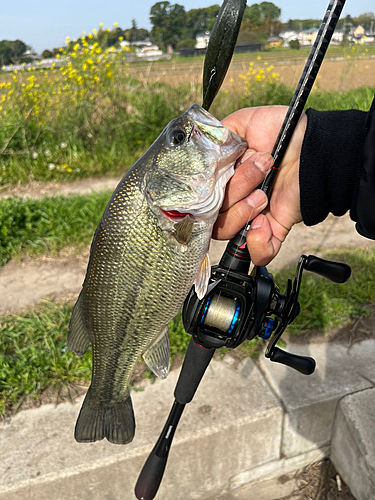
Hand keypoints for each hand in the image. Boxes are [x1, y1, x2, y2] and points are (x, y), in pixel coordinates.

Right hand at [213, 105, 306, 265]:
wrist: (315, 144)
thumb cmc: (283, 131)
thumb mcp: (242, 124)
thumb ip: (215, 137)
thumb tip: (197, 153)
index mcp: (223, 178)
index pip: (199, 196)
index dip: (205, 190)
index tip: (221, 174)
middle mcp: (234, 199)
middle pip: (211, 214)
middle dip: (234, 192)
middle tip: (260, 168)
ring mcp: (252, 216)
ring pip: (228, 231)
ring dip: (243, 212)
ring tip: (264, 193)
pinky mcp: (273, 229)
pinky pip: (258, 253)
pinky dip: (258, 243)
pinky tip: (263, 222)